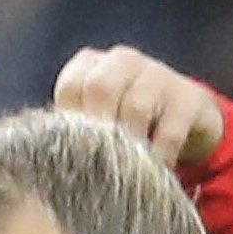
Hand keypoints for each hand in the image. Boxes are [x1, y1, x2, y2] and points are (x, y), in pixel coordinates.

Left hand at [52, 46, 226, 167]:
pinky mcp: (189, 98)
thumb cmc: (128, 121)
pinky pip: (170, 131)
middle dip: (97, 128)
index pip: (71, 85)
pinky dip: (159, 156)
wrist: (189, 116)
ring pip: (136, 107)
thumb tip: (44, 162)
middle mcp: (123, 61)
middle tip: (97, 163)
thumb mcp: (98, 115)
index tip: (72, 153)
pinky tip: (155, 172)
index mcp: (92, 64)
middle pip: (101, 87)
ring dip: (129, 144)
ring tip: (126, 171)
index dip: (70, 121)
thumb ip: (74, 128)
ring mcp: (158, 75)